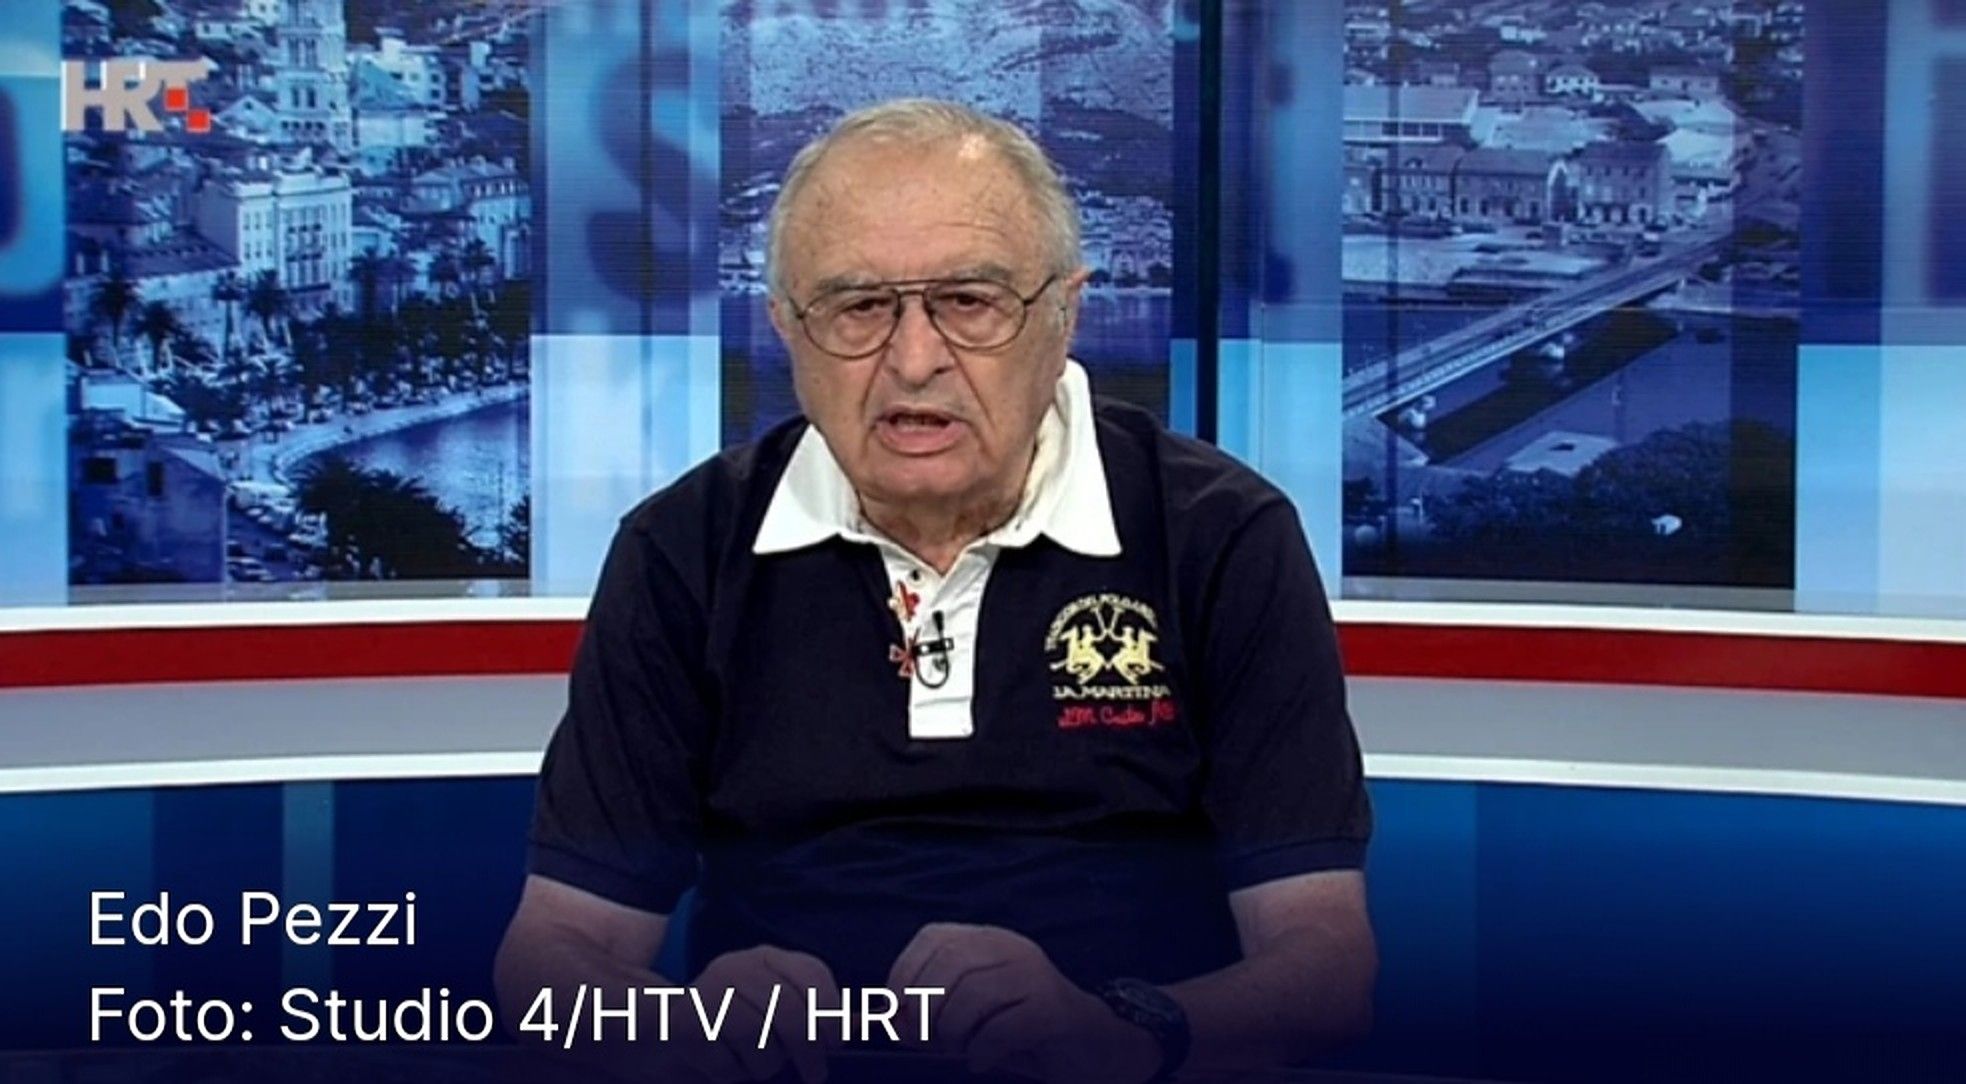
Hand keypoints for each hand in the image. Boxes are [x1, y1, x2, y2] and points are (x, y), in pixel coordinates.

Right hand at [666, 945, 838, 1082]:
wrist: (668, 1026)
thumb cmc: (737, 1018)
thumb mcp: (778, 1004)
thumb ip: (818, 1011)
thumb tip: (866, 1023)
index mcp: (767, 957)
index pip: (811, 974)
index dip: (830, 1012)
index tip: (836, 1043)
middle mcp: (738, 967)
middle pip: (788, 1009)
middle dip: (809, 1049)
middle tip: (816, 1073)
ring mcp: (709, 993)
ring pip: (759, 1040)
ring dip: (767, 1064)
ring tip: (760, 1062)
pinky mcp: (686, 1024)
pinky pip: (727, 1062)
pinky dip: (735, 1073)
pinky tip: (728, 1063)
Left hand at [887, 923, 1159, 1083]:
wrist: (1097, 1046)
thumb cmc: (1023, 1032)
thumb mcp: (972, 1014)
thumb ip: (932, 1011)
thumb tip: (892, 1020)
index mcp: (987, 940)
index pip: (931, 940)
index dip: (903, 977)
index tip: (896, 1015)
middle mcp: (1010, 947)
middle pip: (946, 967)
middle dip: (925, 1012)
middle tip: (931, 1043)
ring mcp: (1034, 974)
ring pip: (970, 997)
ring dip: (954, 1035)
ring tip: (963, 1050)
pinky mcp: (1052, 1008)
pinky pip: (1000, 1028)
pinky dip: (981, 1051)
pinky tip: (983, 1061)